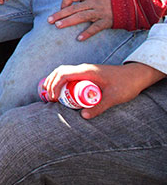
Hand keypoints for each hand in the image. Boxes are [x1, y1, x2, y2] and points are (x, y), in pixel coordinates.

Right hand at [40, 62, 163, 118]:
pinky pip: (70, 74)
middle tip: (48, 97)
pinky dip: (61, 80)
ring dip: (54, 80)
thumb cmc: (126, 85)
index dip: (55, 85)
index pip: (64, 74)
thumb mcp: (113, 97)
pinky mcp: (88, 73)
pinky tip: (61, 90)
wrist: (136, 76)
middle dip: (51, 83)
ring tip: (50, 93)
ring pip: (64, 71)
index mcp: (87, 71)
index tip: (53, 97)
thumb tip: (83, 116)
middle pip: (60, 71)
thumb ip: (99, 107)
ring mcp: (86, 70)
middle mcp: (84, 68)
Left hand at [47, 0, 111, 40]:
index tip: (61, 8)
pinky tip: (79, 38)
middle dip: (60, 14)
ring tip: (58, 26)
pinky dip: (87, 33)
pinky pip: (96, 28)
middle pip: (73, 8)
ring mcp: (100, 11)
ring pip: (81, 17)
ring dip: (69, 22)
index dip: (64, 2)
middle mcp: (93, 1)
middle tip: (49, 20)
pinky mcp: (107, 20)